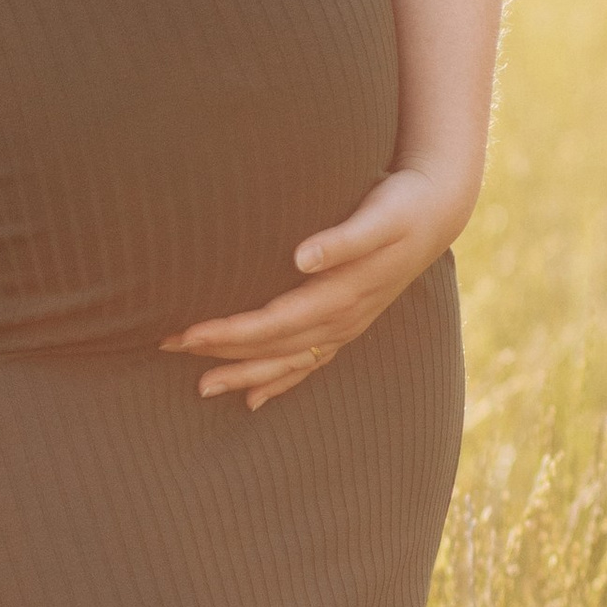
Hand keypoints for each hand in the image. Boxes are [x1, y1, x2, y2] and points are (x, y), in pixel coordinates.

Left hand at [160, 163, 469, 411]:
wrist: (439, 211)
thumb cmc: (402, 205)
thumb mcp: (379, 216)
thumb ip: (343, 239)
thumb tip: (302, 257)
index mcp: (341, 294)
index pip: (272, 322)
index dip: (229, 331)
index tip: (187, 332)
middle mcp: (342, 319)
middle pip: (271, 346)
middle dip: (220, 352)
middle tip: (167, 346)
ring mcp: (346, 326)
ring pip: (288, 362)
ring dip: (245, 376)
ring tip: (201, 388)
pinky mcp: (349, 323)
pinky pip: (309, 364)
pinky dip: (280, 382)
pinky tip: (253, 400)